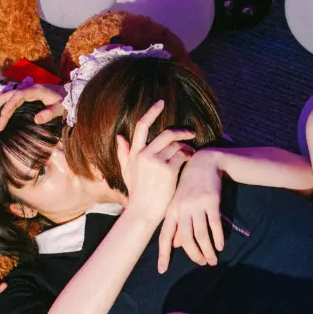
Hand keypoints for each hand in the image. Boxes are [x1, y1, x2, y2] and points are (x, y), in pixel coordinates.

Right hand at [0, 83, 65, 130]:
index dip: (9, 106)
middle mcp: (28, 88)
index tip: (3, 117)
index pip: (17, 97)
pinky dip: (3, 105)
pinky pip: (11, 99)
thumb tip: (36, 120)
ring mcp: (26, 90)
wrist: (70, 93)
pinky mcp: (26, 94)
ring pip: (6, 96)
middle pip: (7, 95)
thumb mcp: (60, 108)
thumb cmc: (65, 101)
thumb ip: (49, 114)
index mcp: (35, 90)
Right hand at [120, 100, 194, 220]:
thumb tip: (119, 136)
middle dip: (182, 131)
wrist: (143, 211)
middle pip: (167, 133)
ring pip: (177, 145)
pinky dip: (189, 156)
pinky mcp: (168, 170)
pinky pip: (183, 156)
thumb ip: (123, 154)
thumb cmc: (137, 193)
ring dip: (187, 147)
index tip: (161, 102)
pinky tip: (192, 160)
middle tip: (192, 132)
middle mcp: (145, 154)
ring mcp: (157, 162)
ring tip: (192, 153)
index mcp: (135, 153)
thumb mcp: (127, 172)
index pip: (142, 126)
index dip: (152, 112)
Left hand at [158, 150, 224, 272]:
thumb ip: (176, 224)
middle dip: (194, 255)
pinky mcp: (211, 201)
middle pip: (186, 239)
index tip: (162, 270)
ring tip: (213, 260)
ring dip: (207, 250)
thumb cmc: (189, 185)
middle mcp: (181, 209)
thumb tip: (176, 245)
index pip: (164, 237)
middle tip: (202, 264)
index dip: (163, 254)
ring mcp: (196, 205)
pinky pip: (214, 224)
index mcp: (171, 211)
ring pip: (201, 234)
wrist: (204, 163)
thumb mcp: (179, 203)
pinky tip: (220, 246)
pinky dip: (218, 237)